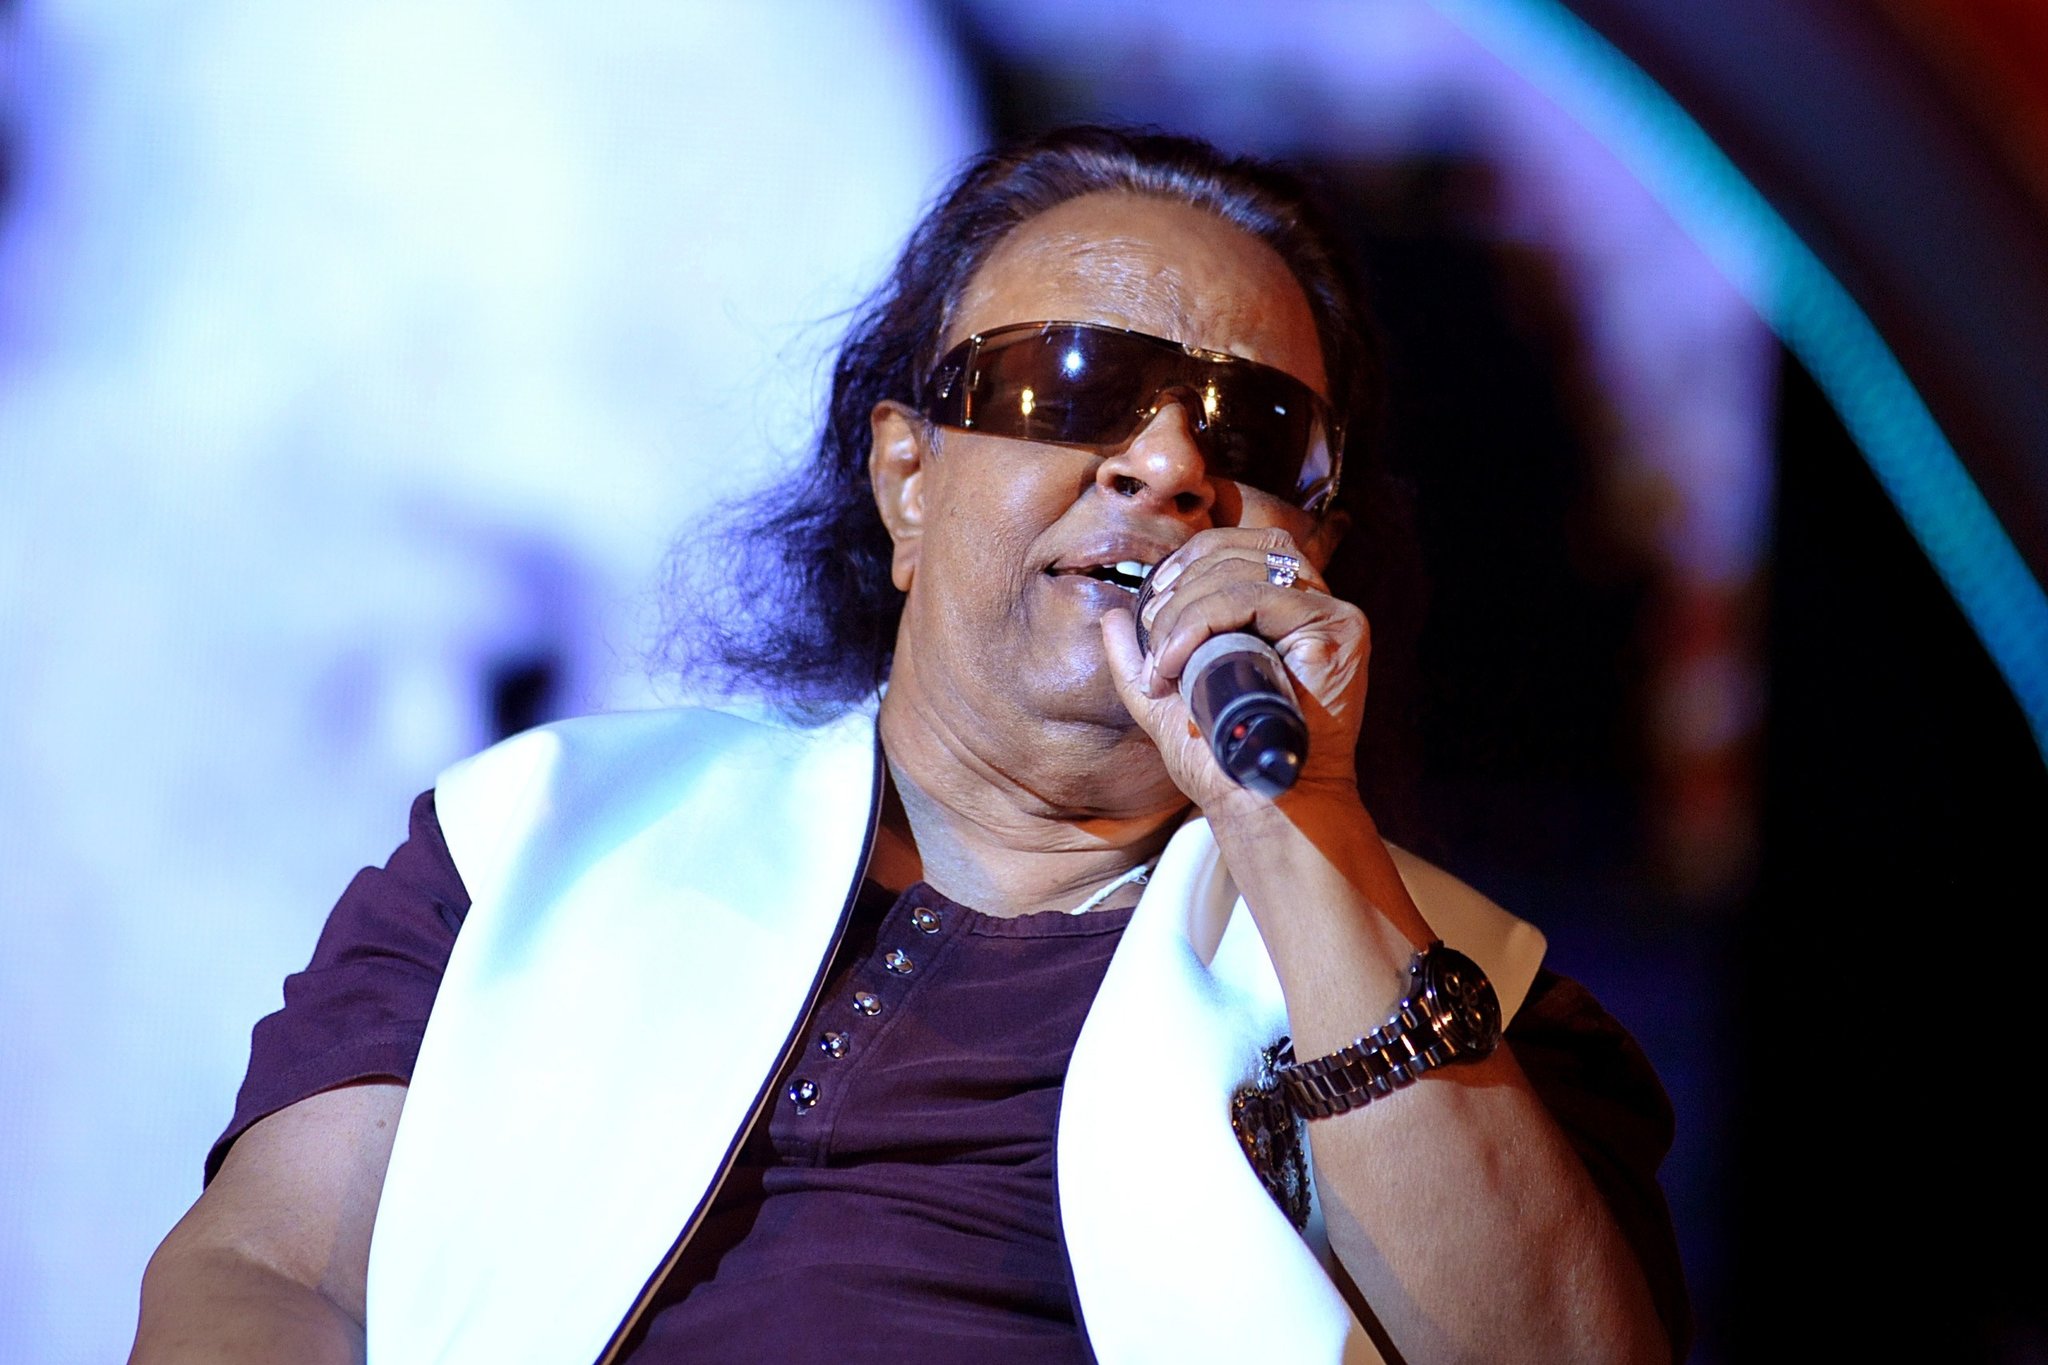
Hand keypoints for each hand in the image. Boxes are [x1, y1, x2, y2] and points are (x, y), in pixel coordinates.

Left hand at [1101, 526, 1370, 815]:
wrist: (1259, 807)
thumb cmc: (1222, 761)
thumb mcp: (1165, 703)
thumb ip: (1138, 659)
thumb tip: (1112, 617)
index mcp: (1278, 608)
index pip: (1232, 549)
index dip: (1185, 565)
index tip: (1149, 613)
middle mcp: (1310, 603)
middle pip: (1237, 549)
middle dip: (1179, 588)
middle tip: (1154, 641)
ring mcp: (1330, 612)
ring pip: (1243, 569)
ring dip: (1186, 608)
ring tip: (1166, 660)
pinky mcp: (1340, 628)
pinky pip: (1258, 597)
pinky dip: (1205, 619)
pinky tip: (1179, 661)